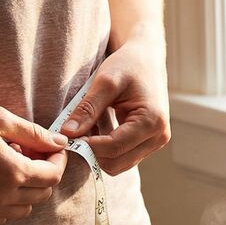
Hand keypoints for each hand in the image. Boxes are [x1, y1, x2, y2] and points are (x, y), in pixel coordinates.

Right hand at [0, 103, 68, 224]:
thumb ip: (34, 134)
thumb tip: (60, 143)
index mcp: (11, 171)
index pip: (53, 176)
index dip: (58, 161)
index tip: (53, 150)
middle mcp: (0, 195)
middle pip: (42, 194)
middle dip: (44, 174)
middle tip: (29, 153)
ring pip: (24, 209)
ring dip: (27, 190)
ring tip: (10, 166)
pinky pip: (2, 217)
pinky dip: (8, 203)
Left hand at [59, 36, 168, 174]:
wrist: (147, 59)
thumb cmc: (128, 65)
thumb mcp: (105, 82)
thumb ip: (87, 109)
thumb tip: (68, 133)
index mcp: (152, 121)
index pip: (114, 147)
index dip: (87, 146)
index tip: (67, 136)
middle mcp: (158, 136)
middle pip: (117, 162)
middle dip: (92, 152)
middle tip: (74, 134)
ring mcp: (156, 142)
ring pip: (119, 165)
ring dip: (98, 153)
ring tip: (87, 130)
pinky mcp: (149, 144)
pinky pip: (123, 158)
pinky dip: (106, 150)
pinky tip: (98, 131)